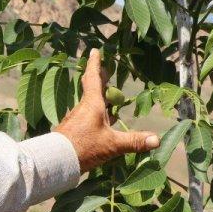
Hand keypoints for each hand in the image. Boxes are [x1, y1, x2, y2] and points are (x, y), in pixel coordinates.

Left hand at [54, 48, 160, 172]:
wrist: (56, 161)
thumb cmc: (84, 147)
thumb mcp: (112, 145)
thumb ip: (134, 142)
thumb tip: (156, 139)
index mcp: (92, 104)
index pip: (94, 79)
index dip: (95, 64)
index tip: (94, 51)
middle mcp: (82, 108)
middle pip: (91, 89)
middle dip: (98, 79)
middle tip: (104, 71)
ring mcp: (75, 119)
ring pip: (89, 104)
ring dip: (98, 99)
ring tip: (108, 98)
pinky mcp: (72, 130)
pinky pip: (86, 117)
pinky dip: (95, 115)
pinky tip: (101, 124)